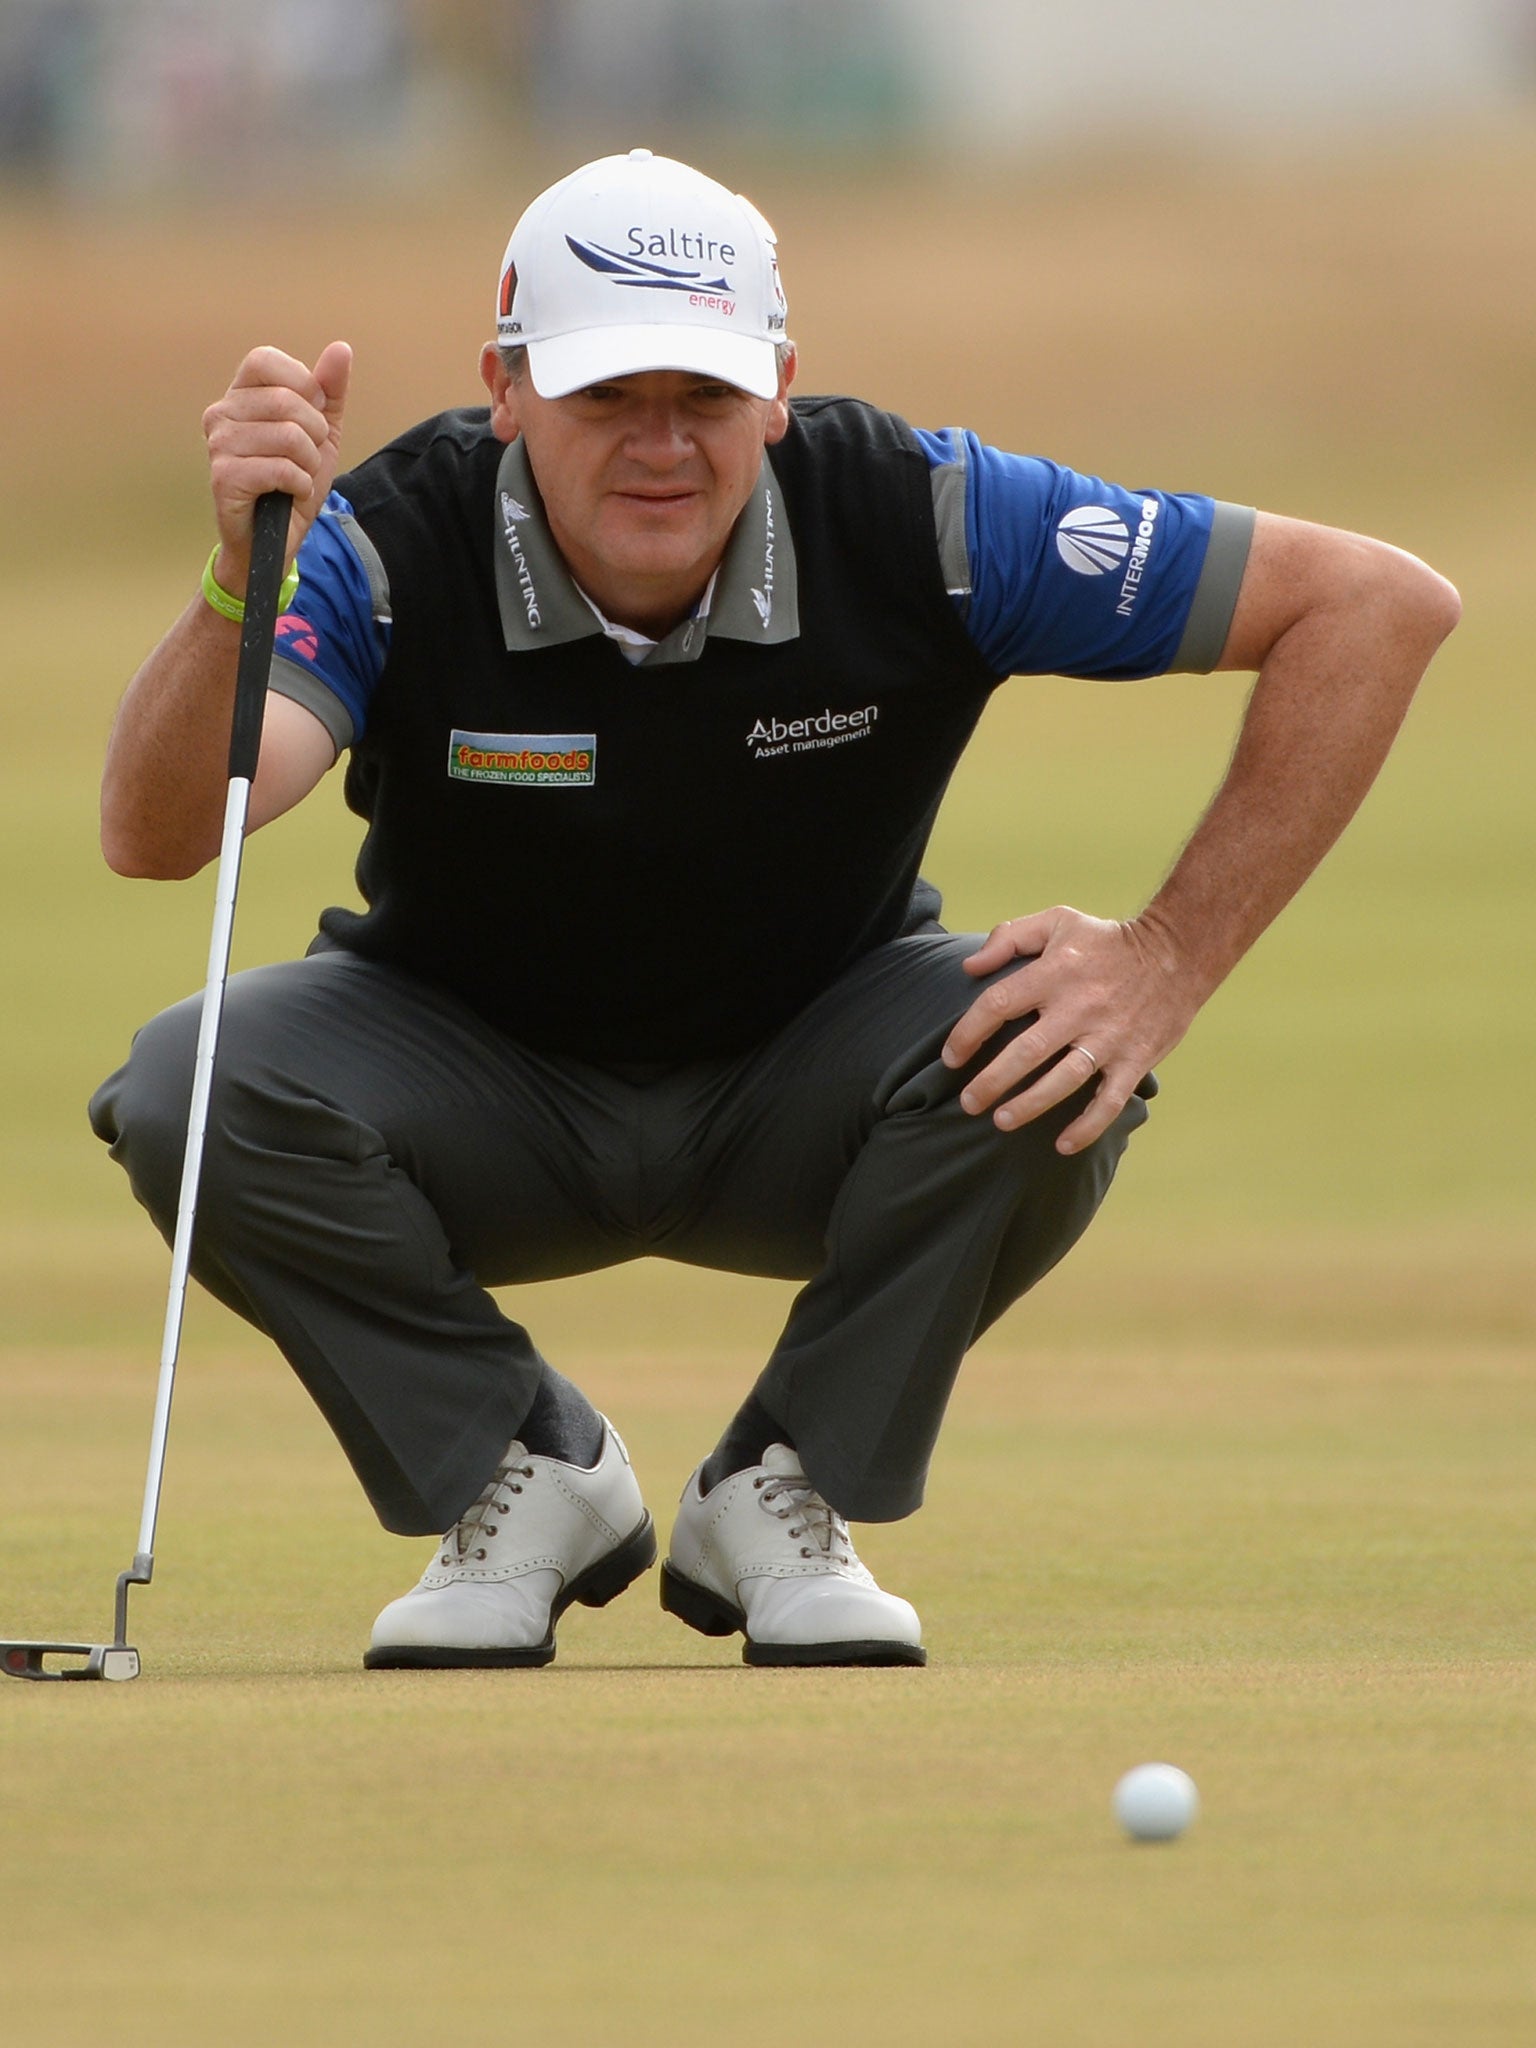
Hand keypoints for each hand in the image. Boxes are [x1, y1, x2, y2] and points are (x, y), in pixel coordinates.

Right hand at [201, 341, 351, 590]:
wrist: (276, 538)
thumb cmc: (294, 482)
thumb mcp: (322, 434)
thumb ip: (330, 392)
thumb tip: (341, 348)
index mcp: (240, 395)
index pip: (266, 360)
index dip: (302, 387)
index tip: (310, 419)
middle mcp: (221, 413)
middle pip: (286, 400)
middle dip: (314, 435)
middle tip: (306, 458)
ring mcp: (218, 444)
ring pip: (288, 435)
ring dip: (308, 465)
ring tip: (296, 478)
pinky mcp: (223, 476)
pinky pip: (281, 468)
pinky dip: (299, 485)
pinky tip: (289, 494)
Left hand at [940, 906, 1202, 1153]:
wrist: (1179, 952)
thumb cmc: (1107, 941)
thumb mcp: (1057, 921)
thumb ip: (1009, 937)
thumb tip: (969, 967)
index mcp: (1054, 973)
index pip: (998, 1004)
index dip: (968, 1033)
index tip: (951, 1057)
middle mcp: (1079, 1007)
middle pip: (1026, 1051)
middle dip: (991, 1081)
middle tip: (968, 1103)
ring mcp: (1110, 1036)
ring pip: (1064, 1079)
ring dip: (1030, 1105)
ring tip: (1001, 1121)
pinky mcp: (1136, 1059)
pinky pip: (1109, 1100)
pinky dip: (1088, 1126)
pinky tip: (1063, 1145)